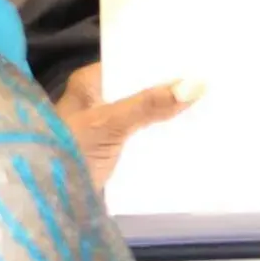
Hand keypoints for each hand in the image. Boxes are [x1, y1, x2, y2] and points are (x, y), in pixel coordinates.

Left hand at [54, 63, 202, 186]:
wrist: (46, 204)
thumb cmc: (68, 153)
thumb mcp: (110, 124)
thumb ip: (149, 105)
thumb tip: (197, 84)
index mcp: (89, 83)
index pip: (131, 62)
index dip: (162, 60)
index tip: (199, 56)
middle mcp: (97, 100)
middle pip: (141, 89)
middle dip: (170, 89)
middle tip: (213, 80)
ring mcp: (106, 128)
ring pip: (144, 115)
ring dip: (168, 115)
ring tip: (212, 104)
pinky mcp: (113, 153)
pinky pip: (143, 138)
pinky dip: (161, 138)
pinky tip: (192, 134)